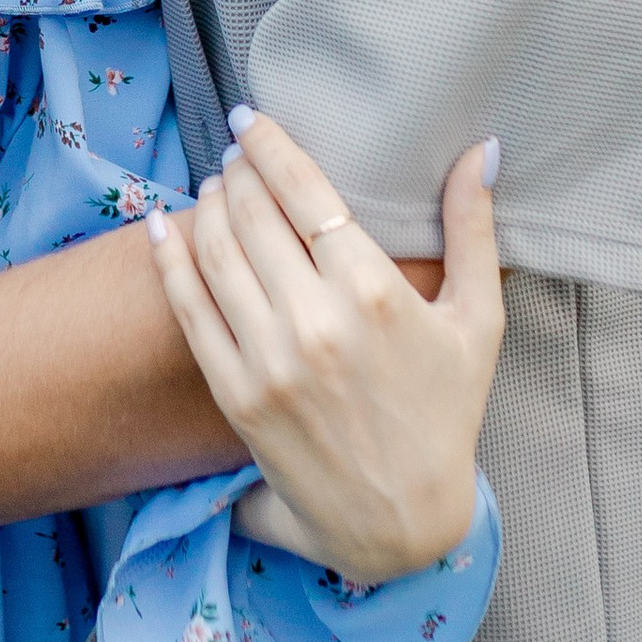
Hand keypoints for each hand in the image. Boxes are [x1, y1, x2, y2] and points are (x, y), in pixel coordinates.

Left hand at [147, 117, 502, 585]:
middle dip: (238, 170)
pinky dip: (170, 259)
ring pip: (218, 253)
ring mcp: (269, 360)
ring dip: (207, 205)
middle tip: (236, 152)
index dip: (273, 146)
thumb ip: (474, 230)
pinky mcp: (236, 396)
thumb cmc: (447, 415)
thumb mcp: (478, 322)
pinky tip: (162, 227)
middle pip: (254, 214)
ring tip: (213, 184)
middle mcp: (316, 322)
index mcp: (376, 293)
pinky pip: (190, 310)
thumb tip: (480, 149)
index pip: (307, 193)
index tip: (253, 118)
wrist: (403, 523)